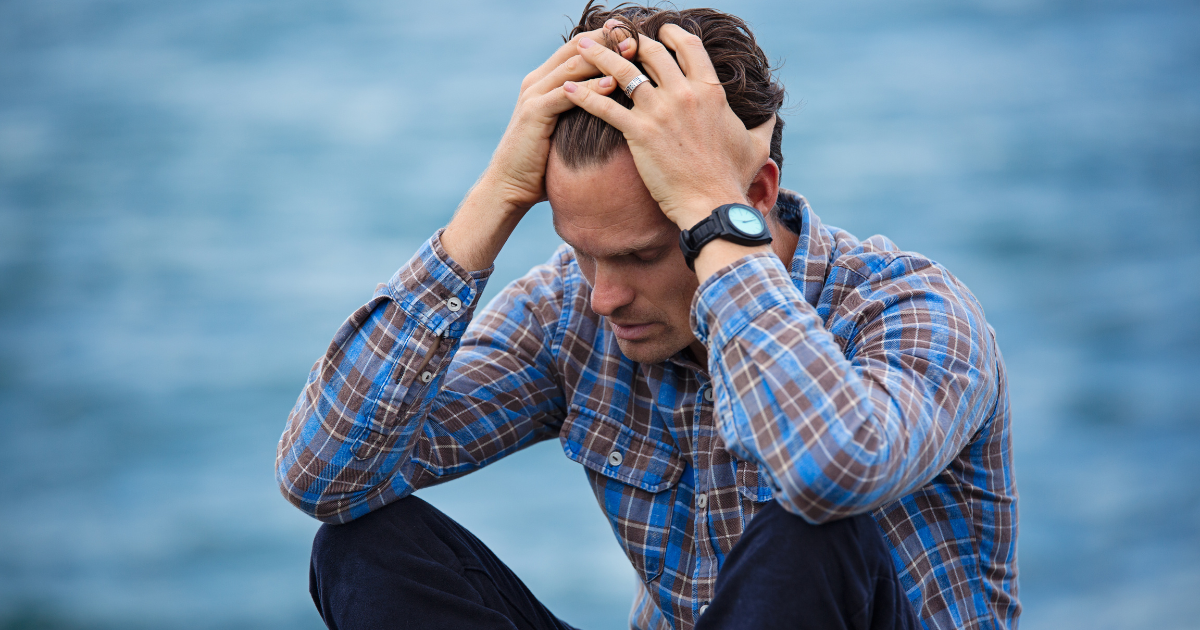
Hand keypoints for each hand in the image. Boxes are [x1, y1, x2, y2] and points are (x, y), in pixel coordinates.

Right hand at [442, 25, 635, 269]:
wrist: (509, 185)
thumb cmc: (542, 162)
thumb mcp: (565, 129)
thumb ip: (582, 111)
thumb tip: (616, 108)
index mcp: (545, 80)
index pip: (578, 48)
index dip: (606, 39)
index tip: (635, 36)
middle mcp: (537, 80)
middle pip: (576, 48)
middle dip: (608, 41)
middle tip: (637, 36)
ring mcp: (533, 94)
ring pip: (572, 65)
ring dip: (604, 58)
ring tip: (631, 52)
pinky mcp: (533, 113)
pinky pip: (566, 94)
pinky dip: (590, 88)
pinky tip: (613, 85)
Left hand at [562, 25, 774, 230]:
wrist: (712, 204)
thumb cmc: (733, 178)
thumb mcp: (756, 145)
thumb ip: (763, 124)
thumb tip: (772, 112)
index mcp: (710, 91)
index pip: (687, 47)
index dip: (670, 34)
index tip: (657, 32)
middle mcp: (684, 93)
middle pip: (651, 52)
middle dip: (629, 39)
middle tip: (612, 35)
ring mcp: (660, 111)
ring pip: (622, 71)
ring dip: (598, 55)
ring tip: (580, 46)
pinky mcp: (639, 132)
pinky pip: (604, 106)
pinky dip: (582, 95)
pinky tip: (566, 89)